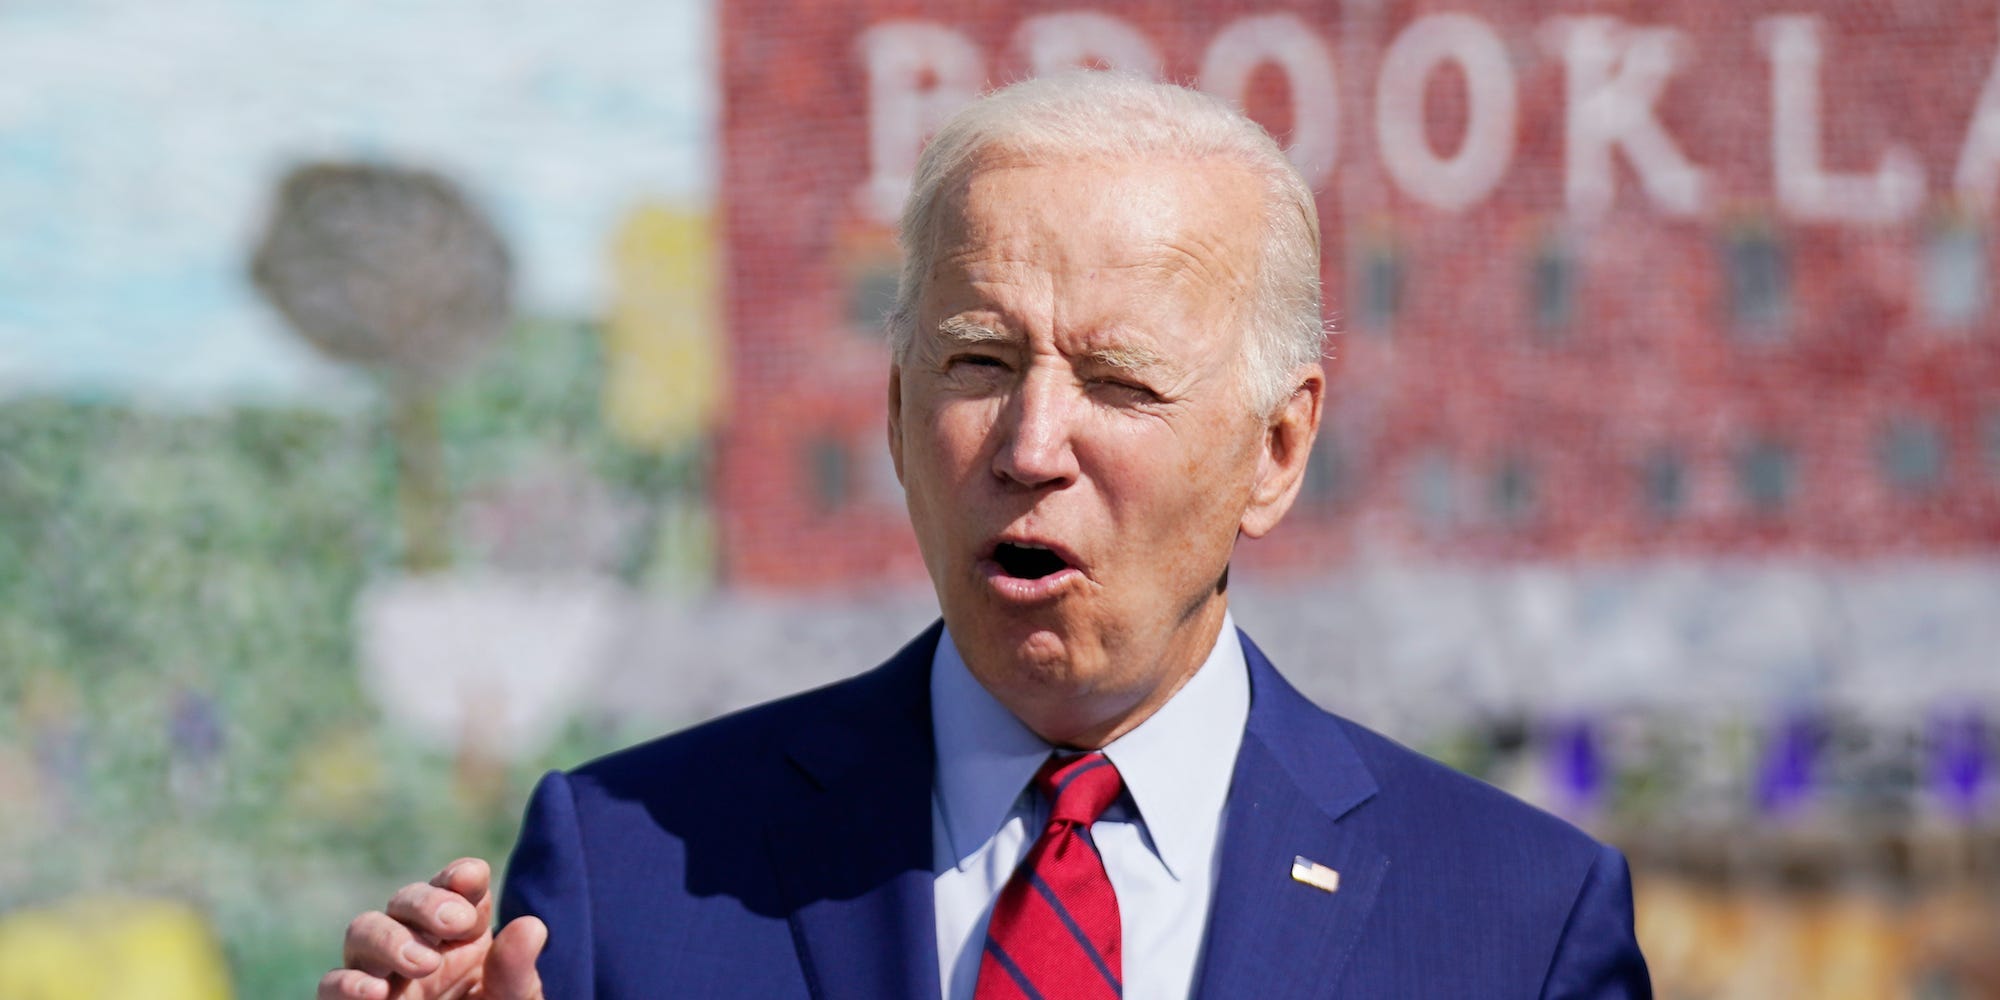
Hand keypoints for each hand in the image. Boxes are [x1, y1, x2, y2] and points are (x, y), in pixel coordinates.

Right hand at [318, 857, 545, 999]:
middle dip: (426, 903)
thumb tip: (531, 926)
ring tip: (423, 963)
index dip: (460, 876)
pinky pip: (333, 984)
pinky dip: (347, 984)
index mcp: (461, 933)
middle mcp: (417, 943)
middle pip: (406, 901)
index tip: (470, 879)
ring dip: (389, 938)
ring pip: (363, 930)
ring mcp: (381, 973)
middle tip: (454, 923)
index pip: (456, 888)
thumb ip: (516, 970)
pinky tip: (375, 993)